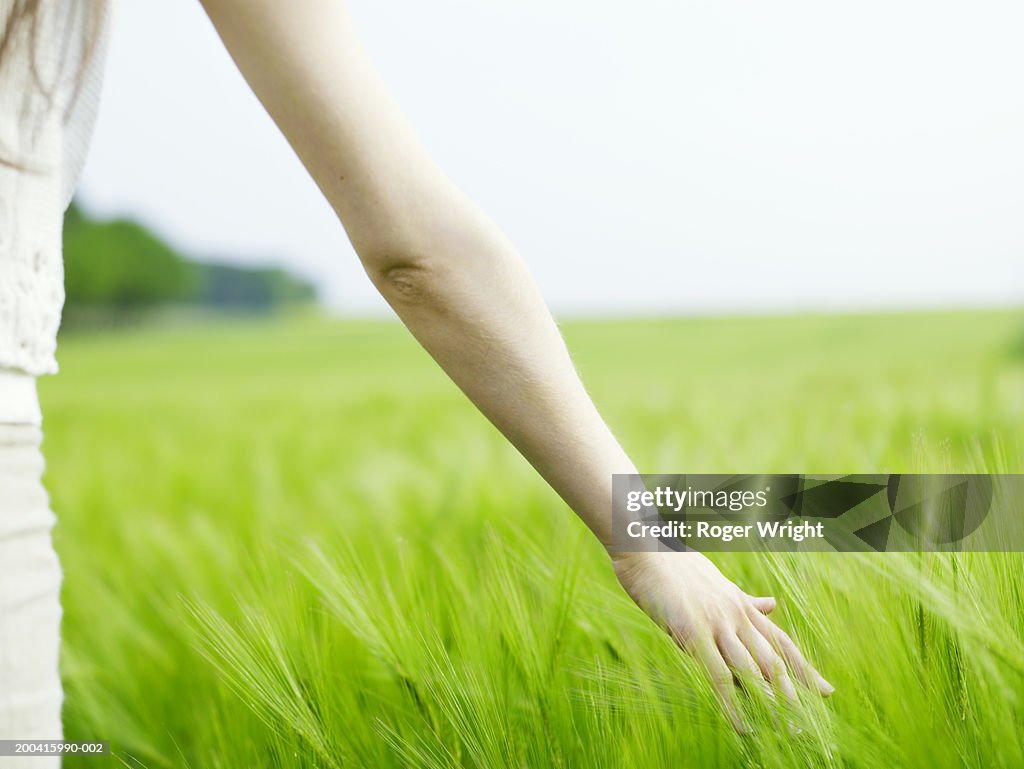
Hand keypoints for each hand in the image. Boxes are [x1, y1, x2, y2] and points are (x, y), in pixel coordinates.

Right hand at [612, 549, 833, 731]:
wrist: (647, 550)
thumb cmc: (676, 566)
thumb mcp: (718, 582)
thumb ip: (746, 600)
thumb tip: (773, 605)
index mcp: (742, 606)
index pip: (781, 642)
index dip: (804, 669)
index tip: (826, 691)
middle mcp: (736, 616)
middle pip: (772, 660)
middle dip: (793, 693)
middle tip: (807, 723)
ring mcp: (716, 623)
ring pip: (752, 669)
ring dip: (771, 701)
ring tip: (788, 729)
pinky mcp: (693, 632)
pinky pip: (718, 675)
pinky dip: (732, 704)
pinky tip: (743, 725)